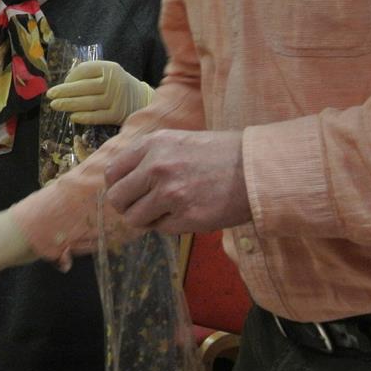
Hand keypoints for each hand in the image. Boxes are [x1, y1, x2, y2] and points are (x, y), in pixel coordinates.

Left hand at [48, 59, 152, 125]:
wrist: (143, 100)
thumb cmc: (118, 86)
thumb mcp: (108, 74)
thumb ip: (90, 75)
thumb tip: (64, 84)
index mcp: (110, 68)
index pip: (85, 70)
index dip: (70, 77)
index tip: (62, 83)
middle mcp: (114, 82)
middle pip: (84, 87)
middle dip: (64, 91)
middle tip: (50, 95)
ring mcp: (116, 99)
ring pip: (88, 102)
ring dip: (69, 104)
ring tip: (55, 105)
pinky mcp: (117, 114)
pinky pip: (96, 117)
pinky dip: (83, 117)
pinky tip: (72, 117)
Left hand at [102, 129, 251, 232]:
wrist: (257, 169)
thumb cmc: (220, 154)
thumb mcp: (178, 141)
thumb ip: (149, 156)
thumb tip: (123, 179)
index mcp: (153, 145)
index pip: (112, 173)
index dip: (118, 186)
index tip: (128, 191)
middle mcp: (157, 168)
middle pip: (117, 199)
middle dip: (128, 206)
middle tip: (144, 206)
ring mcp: (170, 194)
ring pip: (134, 219)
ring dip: (147, 219)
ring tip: (167, 211)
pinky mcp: (186, 217)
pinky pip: (160, 229)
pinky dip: (170, 225)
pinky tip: (187, 213)